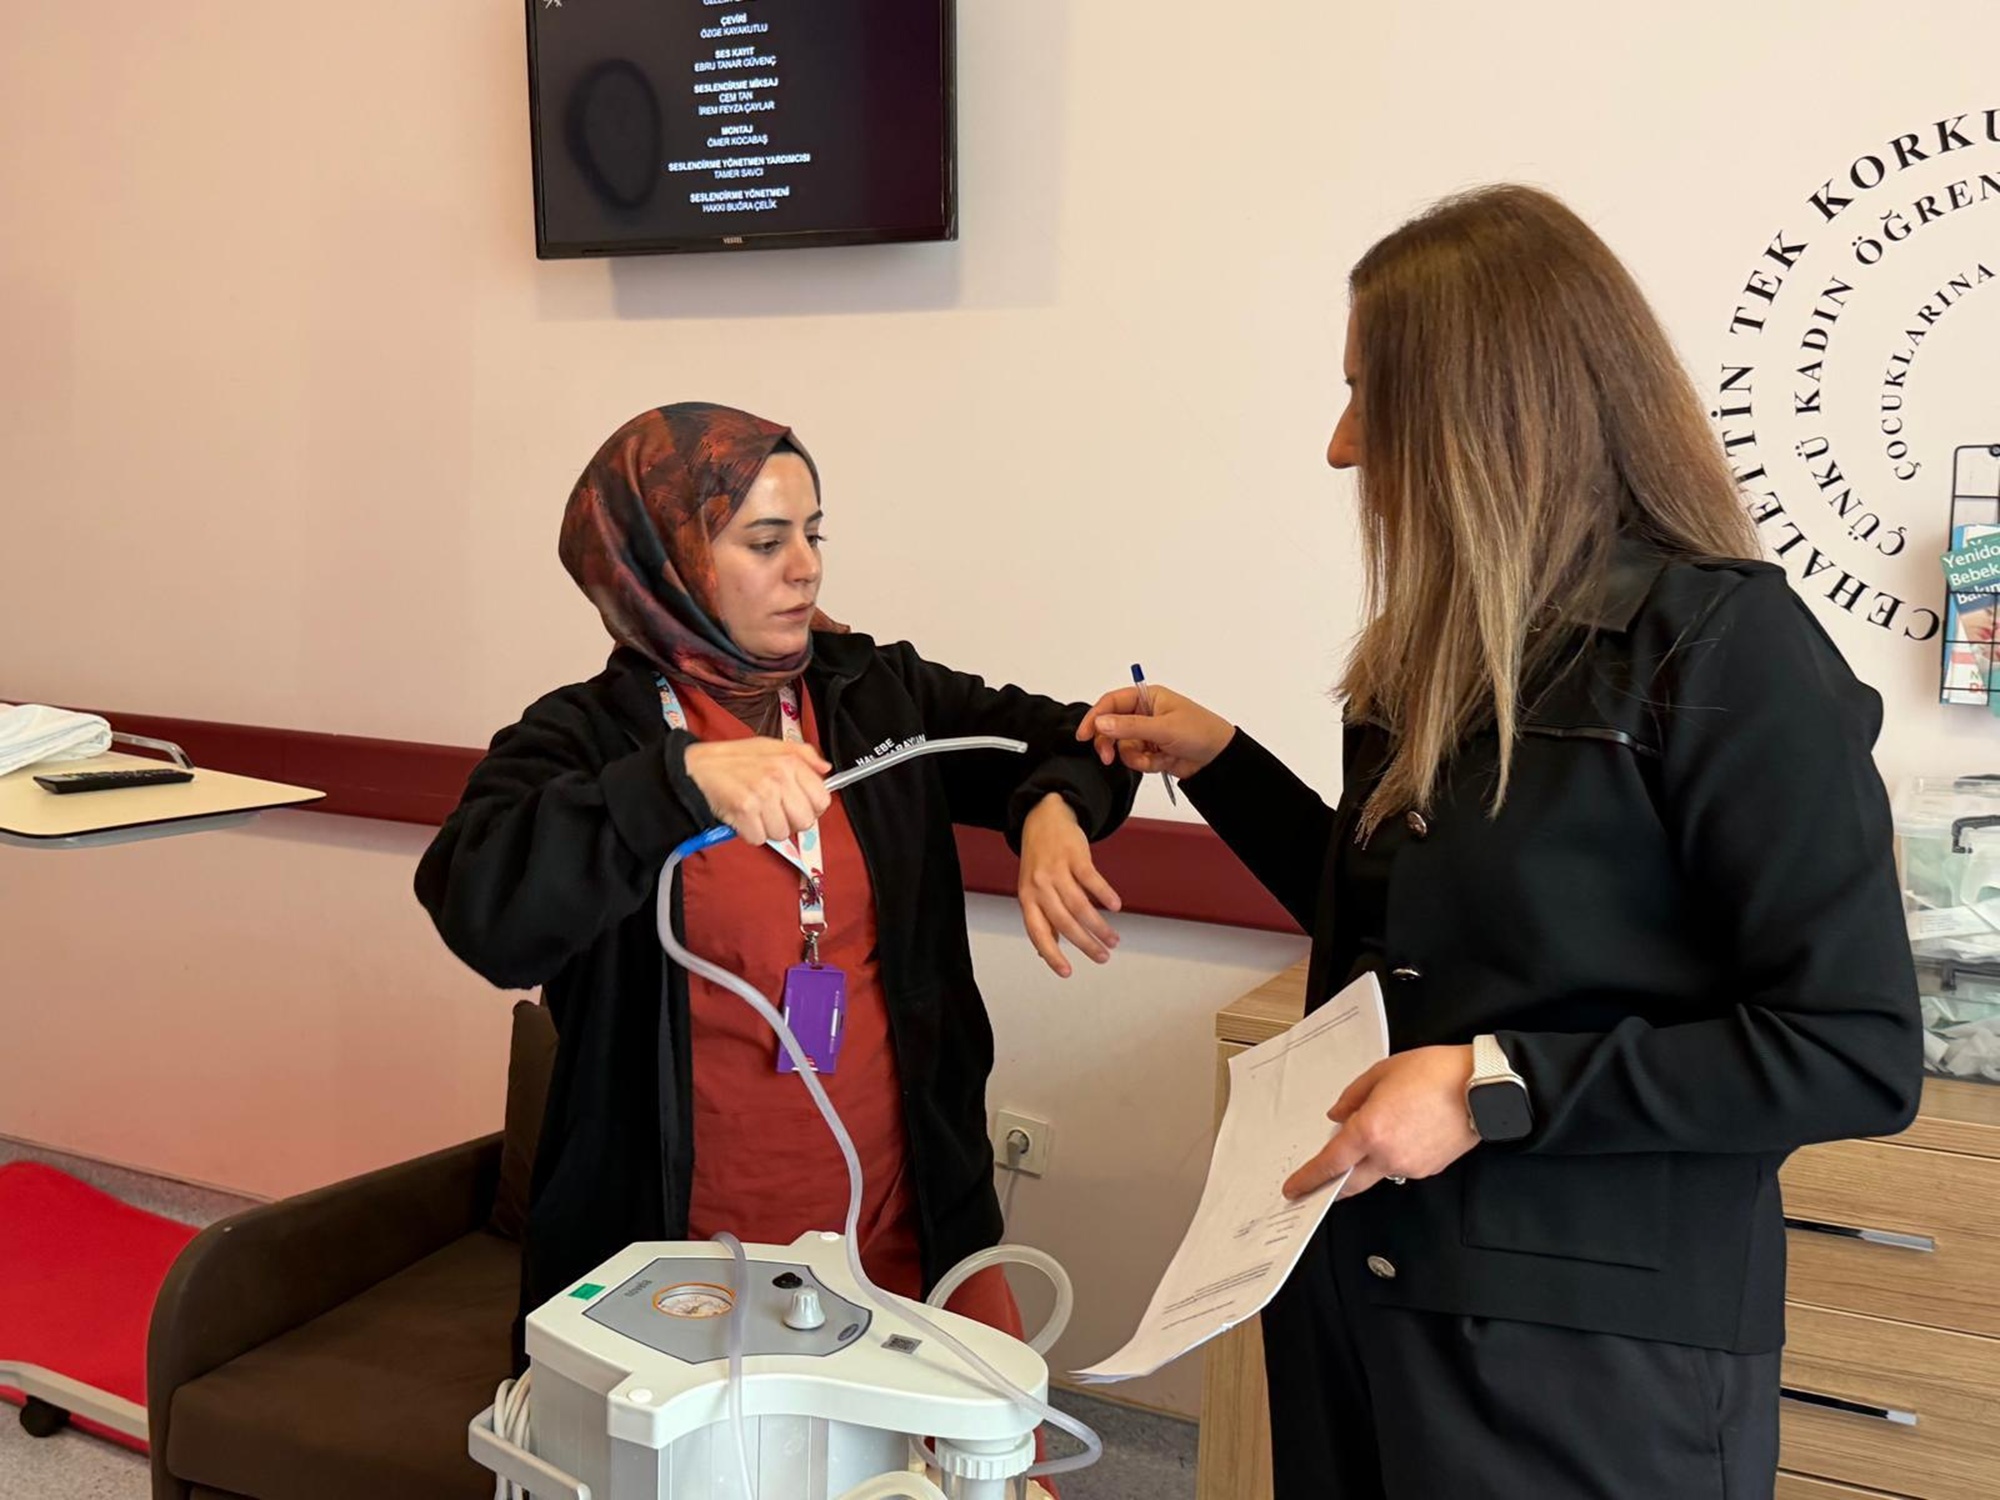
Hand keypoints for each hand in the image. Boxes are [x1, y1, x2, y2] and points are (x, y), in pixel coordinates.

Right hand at [684, 738, 831, 846]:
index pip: (822, 800)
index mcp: (789, 762)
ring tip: (754, 811)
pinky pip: (759, 838)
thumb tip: (825, 769)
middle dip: (789, 821)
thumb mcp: (769, 745)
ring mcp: (762, 795)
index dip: (810, 807)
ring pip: (782, 833)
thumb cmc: (731, 759)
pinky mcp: (744, 811)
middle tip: (772, 810)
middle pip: (804, 822)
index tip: (796, 805)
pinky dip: (749, 833)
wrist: (694, 768)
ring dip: (767, 828)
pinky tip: (742, 818)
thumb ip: (802, 754)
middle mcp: (778, 778)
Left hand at [1017, 793, 1123, 977]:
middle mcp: (1039, 886)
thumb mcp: (1032, 889)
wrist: (1043, 818)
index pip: (1038, 933)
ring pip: (1079, 905)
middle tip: (1103, 956)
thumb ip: (1042, 920)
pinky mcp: (1074, 855)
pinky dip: (1104, 894)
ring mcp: (1056, 870)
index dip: (1051, 954)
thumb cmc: (1038, 859)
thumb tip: (1045, 951)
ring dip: (1099, 925)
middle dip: (1086, 943)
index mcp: (1027, 898)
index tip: (1067, 972)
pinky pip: (1091, 879)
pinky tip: (1115, 906)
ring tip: (1113, 939)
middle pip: (1064, 922)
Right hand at [1075, 684, 1234, 779]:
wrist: (1219, 759)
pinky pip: (1134, 759)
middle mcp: (1144, 713)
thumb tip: (1101, 722)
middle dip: (1110, 742)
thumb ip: (1130, 726)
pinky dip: (1144, 764)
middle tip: (1108, 756)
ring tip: (1151, 758)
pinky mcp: (1151, 751)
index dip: (1095, 717)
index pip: (1111, 703)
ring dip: (1132, 756)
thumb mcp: (1164, 727)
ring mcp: (1147, 733)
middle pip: (1111, 726)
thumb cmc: (1201, 732)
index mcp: (1148, 697)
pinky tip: (1161, 762)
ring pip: (1121, 746)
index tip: (1084, 734)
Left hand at [1281, 1046, 1478, 1199]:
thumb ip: (1353, 1096)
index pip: (1331, 1163)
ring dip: (1365, 1164)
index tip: (1295, 1188)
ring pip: (1377, 1173)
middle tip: (1316, 1187)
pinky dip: (1391, 1157)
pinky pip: (1400, 1167)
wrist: (1483, 1087)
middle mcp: (1389, 1154)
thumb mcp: (1383, 1072)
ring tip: (1371, 1138)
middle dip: (1331, 1186)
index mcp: (1371, 1130)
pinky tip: (1399, 1136)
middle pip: (1350, 1182)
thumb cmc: (1437, 1073)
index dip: (1309, 1178)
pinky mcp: (1430, 1169)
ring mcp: (1411, 1165)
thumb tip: (1338, 1115)